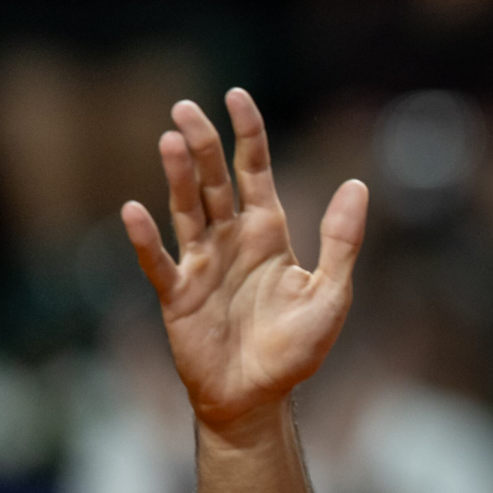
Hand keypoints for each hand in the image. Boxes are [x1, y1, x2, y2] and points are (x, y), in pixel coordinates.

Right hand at [121, 91, 367, 428]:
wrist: (258, 397)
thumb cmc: (295, 347)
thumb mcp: (331, 293)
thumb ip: (341, 240)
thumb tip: (357, 184)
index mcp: (268, 233)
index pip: (254, 171)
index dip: (247, 135)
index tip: (236, 96)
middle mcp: (231, 240)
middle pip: (213, 182)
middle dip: (202, 144)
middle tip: (186, 106)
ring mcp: (201, 265)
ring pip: (186, 210)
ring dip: (177, 177)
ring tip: (170, 140)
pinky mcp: (178, 297)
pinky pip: (161, 262)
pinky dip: (147, 239)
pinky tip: (134, 211)